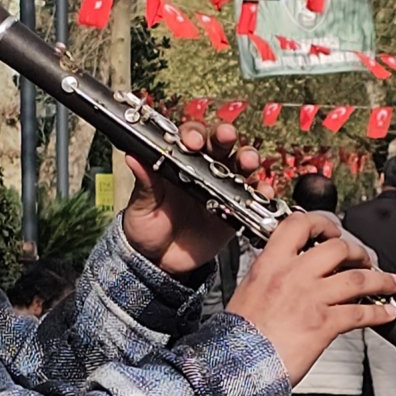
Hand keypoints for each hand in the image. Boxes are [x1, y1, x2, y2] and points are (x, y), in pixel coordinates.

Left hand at [121, 121, 261, 276]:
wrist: (161, 261)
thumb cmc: (147, 227)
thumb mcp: (141, 206)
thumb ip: (144, 184)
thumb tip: (133, 157)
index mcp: (178, 162)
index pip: (189, 138)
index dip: (193, 134)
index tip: (192, 141)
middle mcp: (203, 169)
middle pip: (219, 144)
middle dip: (224, 136)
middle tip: (226, 136)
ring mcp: (222, 188)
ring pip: (240, 164)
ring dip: (247, 157)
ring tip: (248, 161)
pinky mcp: (235, 210)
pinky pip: (253, 197)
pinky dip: (261, 192)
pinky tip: (262, 192)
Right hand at [226, 212, 395, 385]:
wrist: (236, 364)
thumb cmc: (237, 336)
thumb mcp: (247, 290)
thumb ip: (270, 275)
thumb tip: (285, 269)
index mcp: (270, 264)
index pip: (298, 224)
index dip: (322, 223)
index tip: (333, 232)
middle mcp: (293, 276)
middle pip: (338, 247)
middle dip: (358, 252)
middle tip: (364, 259)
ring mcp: (311, 299)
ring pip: (357, 278)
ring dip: (381, 279)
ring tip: (392, 283)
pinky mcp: (324, 324)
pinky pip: (360, 313)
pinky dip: (379, 313)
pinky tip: (385, 314)